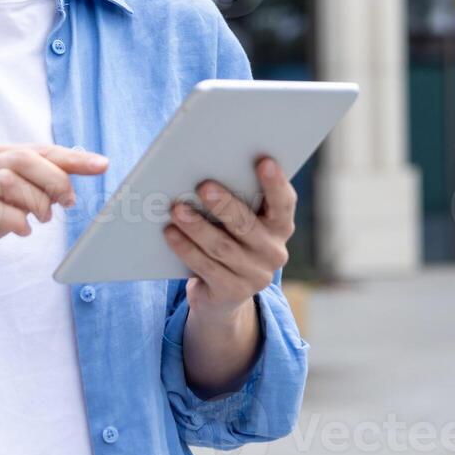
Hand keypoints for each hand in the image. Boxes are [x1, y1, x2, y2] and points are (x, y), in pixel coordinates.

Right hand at [0, 142, 107, 276]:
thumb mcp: (6, 199)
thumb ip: (33, 187)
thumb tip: (70, 185)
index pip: (39, 149)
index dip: (73, 158)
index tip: (102, 165)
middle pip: (26, 159)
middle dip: (55, 180)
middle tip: (68, 203)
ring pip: (10, 180)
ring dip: (36, 202)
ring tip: (42, 219)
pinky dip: (15, 220)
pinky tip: (22, 230)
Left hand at [162, 155, 294, 317]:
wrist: (222, 293)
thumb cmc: (229, 239)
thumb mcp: (238, 222)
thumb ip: (234, 201)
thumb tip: (204, 172)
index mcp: (280, 227)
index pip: (284, 204)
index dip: (275, 184)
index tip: (264, 161)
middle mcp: (274, 252)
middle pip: (247, 226)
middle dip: (224, 204)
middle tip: (203, 185)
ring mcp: (255, 276)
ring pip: (222, 247)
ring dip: (197, 226)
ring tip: (176, 209)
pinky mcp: (232, 292)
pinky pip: (206, 267)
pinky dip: (186, 248)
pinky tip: (170, 233)